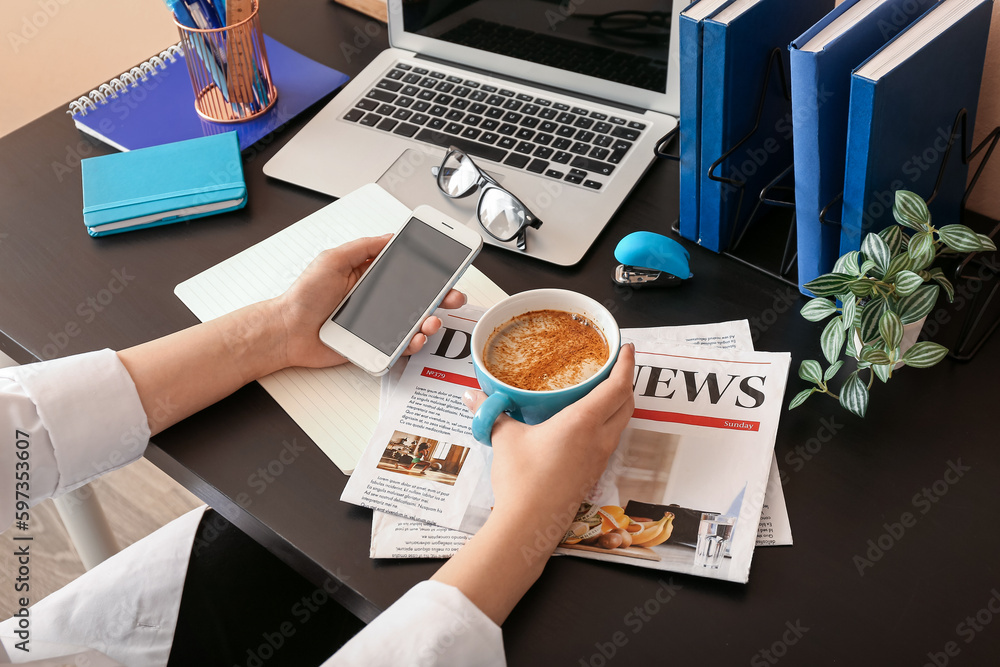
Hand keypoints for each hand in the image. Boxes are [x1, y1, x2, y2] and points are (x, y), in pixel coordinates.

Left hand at [273, 235, 466, 369]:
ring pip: (415, 321)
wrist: (288, 331)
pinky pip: (401, 345)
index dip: (428, 267)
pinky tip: (416, 337)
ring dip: (431, 320)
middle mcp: (377, 298)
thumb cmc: (304, 296)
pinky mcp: (374, 344)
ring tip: (432, 320)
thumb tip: (390, 237)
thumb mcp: (332, 259)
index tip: (447, 264)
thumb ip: (362, 247)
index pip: (406, 269)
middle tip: (454, 296)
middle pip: (419, 296)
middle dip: (441, 296)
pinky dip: (413, 342)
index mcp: (369, 275)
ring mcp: (378, 322)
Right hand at [431, 345, 634, 623]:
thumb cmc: (521, 480)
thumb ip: (492, 413)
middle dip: (626, 382)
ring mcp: (599, 459)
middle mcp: (599, 439)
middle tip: (616, 367)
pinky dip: (609, 424)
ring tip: (604, 391)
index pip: (616, 387)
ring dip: (619, 404)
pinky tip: (589, 424)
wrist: (529, 526)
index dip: (626, 365)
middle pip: (627, 404)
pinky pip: (610, 441)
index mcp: (583, 422)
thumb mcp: (505, 439)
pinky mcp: (593, 475)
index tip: (627, 349)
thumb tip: (471, 395)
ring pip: (621, 424)